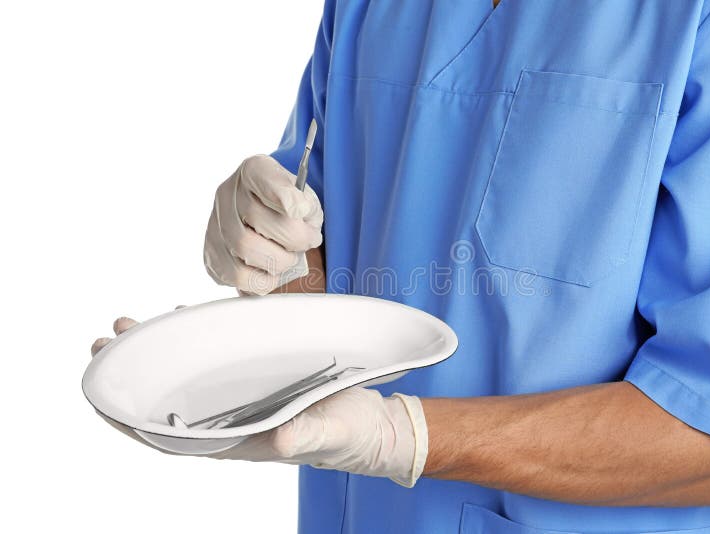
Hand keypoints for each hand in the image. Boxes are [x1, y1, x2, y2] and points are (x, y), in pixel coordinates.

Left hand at [91, 315, 427, 486]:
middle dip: (133, 374)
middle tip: (105, 343)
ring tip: (129, 326)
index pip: (172, 436)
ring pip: (188, 377)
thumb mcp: (330, 434)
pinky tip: (184, 319)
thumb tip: (281, 440)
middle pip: (169, 400)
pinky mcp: (258, 379)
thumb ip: (305, 436)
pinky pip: (217, 362)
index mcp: (238, 440)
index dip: (132, 418)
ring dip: (157, 353)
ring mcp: (242, 399)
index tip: (100, 394)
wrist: (371, 425)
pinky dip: (196, 340)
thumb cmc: (348, 436)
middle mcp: (232, 420)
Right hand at [204, 155, 322, 294]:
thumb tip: (299, 213)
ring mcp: (215, 225)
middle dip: (293, 238)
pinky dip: (264, 279)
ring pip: (246, 249)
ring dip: (279, 260)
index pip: (264, 179)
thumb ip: (307, 204)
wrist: (264, 222)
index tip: (301, 209)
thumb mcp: (304, 197)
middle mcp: (227, 194)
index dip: (284, 195)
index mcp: (254, 171)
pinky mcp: (212, 255)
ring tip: (289, 256)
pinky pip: (238, 275)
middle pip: (257, 218)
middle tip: (306, 242)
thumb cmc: (287, 210)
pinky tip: (272, 269)